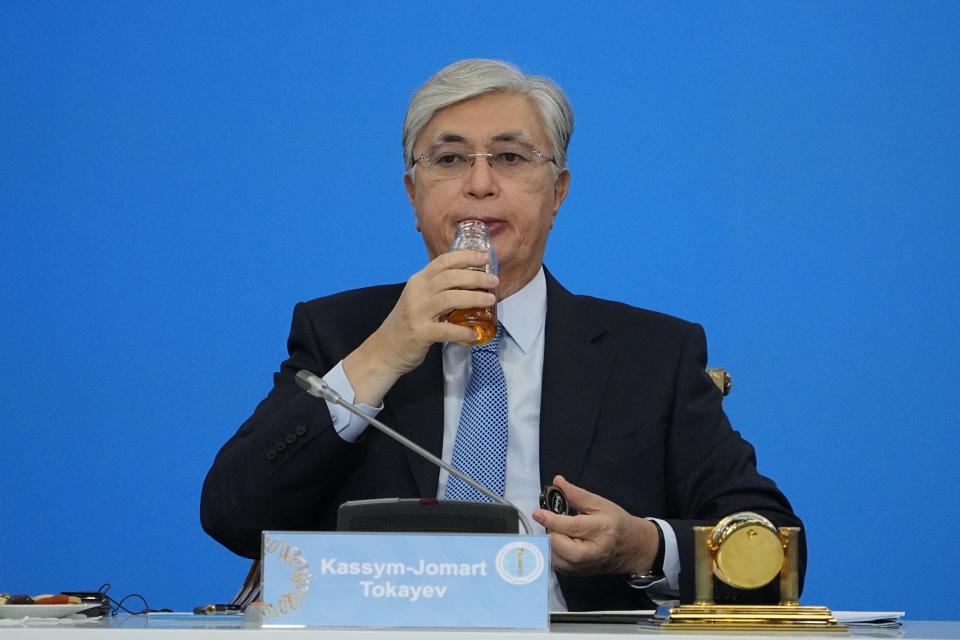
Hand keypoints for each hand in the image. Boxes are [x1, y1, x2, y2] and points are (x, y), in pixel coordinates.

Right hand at [343, 250, 497, 404]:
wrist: (384, 350)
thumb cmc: (407, 324)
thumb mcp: (419, 300)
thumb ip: (438, 290)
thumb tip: (470, 283)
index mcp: (418, 282)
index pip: (442, 262)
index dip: (465, 257)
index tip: (484, 256)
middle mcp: (417, 293)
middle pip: (450, 277)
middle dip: (475, 276)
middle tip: (493, 280)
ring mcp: (417, 312)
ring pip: (450, 298)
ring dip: (474, 298)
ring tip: (490, 300)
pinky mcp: (420, 333)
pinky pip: (447, 329)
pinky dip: (463, 331)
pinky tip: (475, 334)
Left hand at [532, 475, 658, 576]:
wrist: (633, 548)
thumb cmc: (617, 522)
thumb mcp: (600, 503)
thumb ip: (576, 494)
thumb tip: (557, 482)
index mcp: (601, 530)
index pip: (572, 527)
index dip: (552, 520)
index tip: (538, 513)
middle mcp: (593, 552)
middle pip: (561, 546)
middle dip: (550, 532)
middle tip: (550, 521)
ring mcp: (585, 566)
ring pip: (556, 558)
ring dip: (549, 542)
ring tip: (555, 530)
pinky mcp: (578, 574)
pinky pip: (557, 565)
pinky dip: (552, 552)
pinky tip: (557, 541)